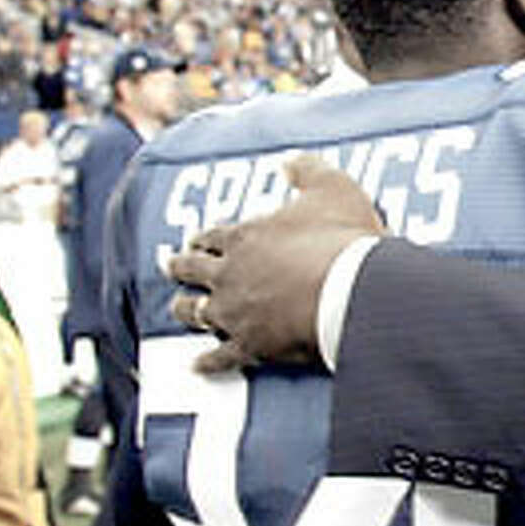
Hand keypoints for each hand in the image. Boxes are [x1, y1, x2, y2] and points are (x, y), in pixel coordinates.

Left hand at [166, 154, 383, 370]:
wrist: (351, 291)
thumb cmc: (342, 239)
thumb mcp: (332, 188)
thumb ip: (308, 170)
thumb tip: (289, 160)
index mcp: (245, 236)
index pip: (213, 235)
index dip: (204, 237)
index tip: (196, 240)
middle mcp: (229, 273)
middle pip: (193, 270)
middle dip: (181, 267)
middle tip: (173, 266)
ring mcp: (236, 311)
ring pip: (196, 312)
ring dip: (185, 310)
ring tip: (178, 309)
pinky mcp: (250, 345)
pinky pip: (221, 357)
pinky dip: (208, 362)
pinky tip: (197, 364)